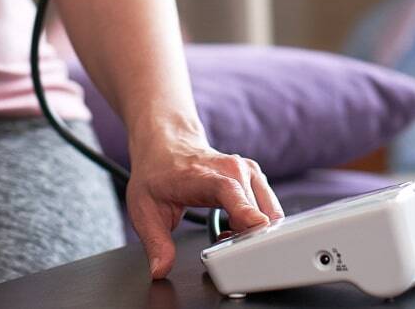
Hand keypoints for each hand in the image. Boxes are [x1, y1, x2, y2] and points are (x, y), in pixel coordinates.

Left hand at [125, 129, 284, 278]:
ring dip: (253, 232)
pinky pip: (269, 209)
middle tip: (219, 242)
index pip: (230, 191)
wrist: (167, 145)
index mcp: (203, 175)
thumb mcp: (145, 211)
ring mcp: (248, 171)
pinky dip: (256, 223)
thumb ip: (156, 243)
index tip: (256, 228)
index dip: (245, 212)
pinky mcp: (256, 177)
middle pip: (256, 211)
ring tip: (226, 233)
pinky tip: (235, 224)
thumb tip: (160, 270)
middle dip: (245, 238)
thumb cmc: (158, 174)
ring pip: (269, 213)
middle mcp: (232, 169)